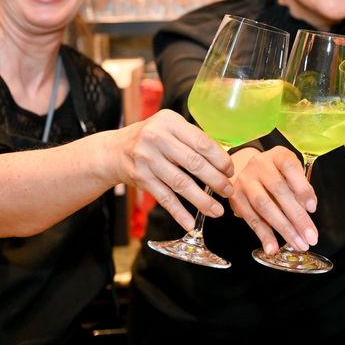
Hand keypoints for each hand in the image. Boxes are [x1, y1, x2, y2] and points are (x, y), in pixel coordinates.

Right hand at [112, 109, 233, 232]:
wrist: (114, 151)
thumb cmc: (151, 138)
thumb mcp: (169, 127)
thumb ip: (192, 138)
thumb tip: (224, 159)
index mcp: (170, 121)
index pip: (202, 142)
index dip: (220, 159)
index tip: (230, 171)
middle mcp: (157, 138)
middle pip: (194, 163)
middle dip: (215, 180)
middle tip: (228, 191)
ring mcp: (147, 159)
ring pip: (181, 183)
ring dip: (202, 200)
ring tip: (217, 210)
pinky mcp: (140, 178)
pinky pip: (164, 198)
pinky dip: (178, 212)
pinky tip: (190, 223)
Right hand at [228, 146, 317, 254]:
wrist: (247, 170)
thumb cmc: (276, 173)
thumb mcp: (290, 172)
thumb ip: (299, 187)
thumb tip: (307, 210)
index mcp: (277, 155)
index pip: (290, 168)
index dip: (302, 188)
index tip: (313, 208)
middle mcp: (259, 165)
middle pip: (279, 191)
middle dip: (297, 217)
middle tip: (310, 237)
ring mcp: (245, 181)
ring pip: (264, 206)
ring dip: (283, 229)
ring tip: (298, 244)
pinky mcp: (236, 198)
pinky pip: (251, 219)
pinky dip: (263, 235)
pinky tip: (273, 248)